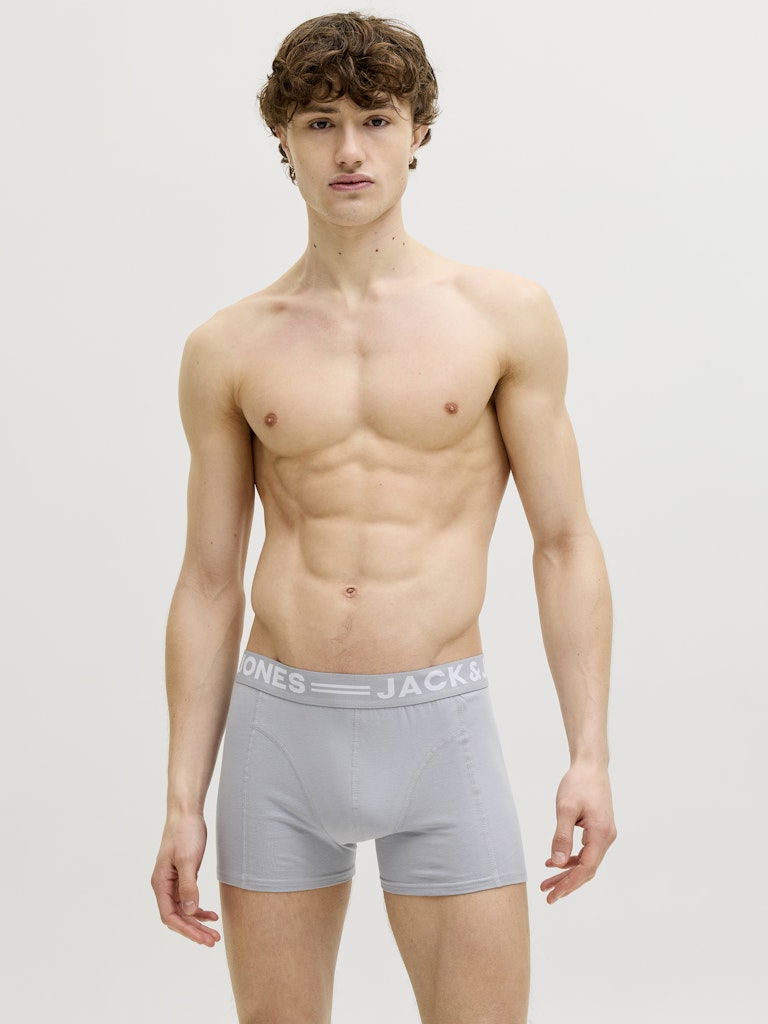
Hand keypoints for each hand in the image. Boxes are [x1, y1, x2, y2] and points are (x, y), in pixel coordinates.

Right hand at [151, 811, 220, 945]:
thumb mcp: (188, 860)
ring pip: (184, 910)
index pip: (170, 916)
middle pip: (177, 917)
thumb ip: (188, 886)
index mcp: (160, 883)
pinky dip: (200, 909)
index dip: (186, 930)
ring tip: (214, 934)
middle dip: (194, 930)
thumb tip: (190, 912)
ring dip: (198, 923)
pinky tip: (212, 915)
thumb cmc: (185, 833)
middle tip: (213, 941)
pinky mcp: (183, 876)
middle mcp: (164, 886)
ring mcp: (173, 882)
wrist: (186, 813)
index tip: (202, 939)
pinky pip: (189, 900)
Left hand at [542, 760, 616, 903]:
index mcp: (601, 834)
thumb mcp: (566, 809)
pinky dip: (571, 859)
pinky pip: (586, 851)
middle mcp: (606, 837)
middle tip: (547, 895)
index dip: (569, 884)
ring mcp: (604, 834)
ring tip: (546, 882)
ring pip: (586, 861)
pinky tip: (554, 861)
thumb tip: (557, 864)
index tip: (552, 895)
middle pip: (587, 869)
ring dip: (567, 872)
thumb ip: (562, 837)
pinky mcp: (599, 829)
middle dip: (567, 883)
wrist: (591, 765)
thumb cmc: (578, 783)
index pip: (586, 869)